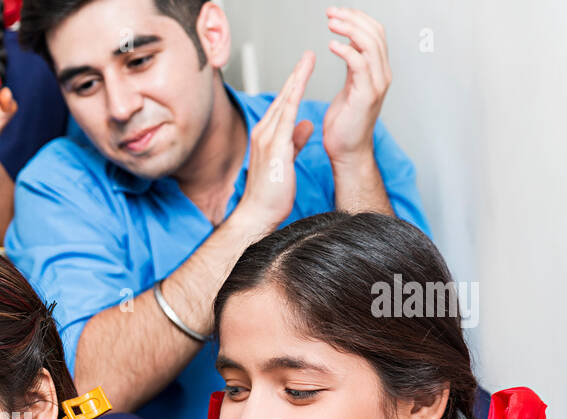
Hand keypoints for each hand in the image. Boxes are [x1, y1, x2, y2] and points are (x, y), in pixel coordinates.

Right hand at [235, 51, 315, 236]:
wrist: (258, 215)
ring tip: (307, 62)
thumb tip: (306, 125)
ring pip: (283, 102)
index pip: (282, 106)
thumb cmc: (271, 194)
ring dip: (296, 80)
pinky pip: (286, 116)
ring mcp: (267, 139)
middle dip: (296, 75)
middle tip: (308, 56)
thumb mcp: (286, 162)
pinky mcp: (274, 148)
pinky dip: (294, 98)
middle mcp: (263, 134)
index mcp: (266, 137)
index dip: (294, 86)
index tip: (304, 70)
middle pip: (282, 98)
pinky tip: (301, 85)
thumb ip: (295, 141)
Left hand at [321, 7, 389, 164]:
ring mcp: (376, 84)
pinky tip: (332, 45)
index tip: (337, 13)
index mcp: (377, 71)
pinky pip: (359, 64)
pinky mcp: (366, 95)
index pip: (375, 34)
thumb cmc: (344, 126)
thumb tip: (346, 46)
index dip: (357, 19)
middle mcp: (381, 75)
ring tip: (331, 22)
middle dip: (353, 18)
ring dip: (349, 29)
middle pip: (375, 33)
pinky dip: (346, 50)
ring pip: (370, 44)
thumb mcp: (349, 88)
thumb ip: (352, 67)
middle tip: (331, 13)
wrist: (346, 153)